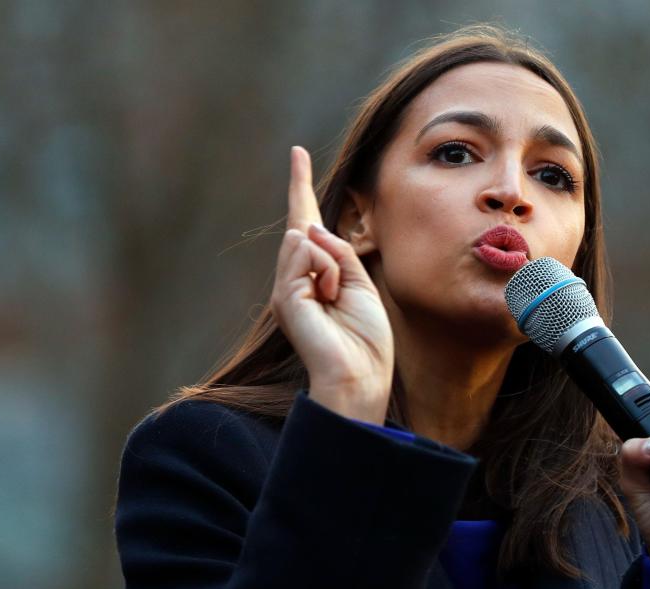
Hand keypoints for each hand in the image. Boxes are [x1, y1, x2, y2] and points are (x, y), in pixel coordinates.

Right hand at [268, 146, 393, 423]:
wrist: (360, 375)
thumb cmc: (366, 337)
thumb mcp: (360, 283)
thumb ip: (338, 252)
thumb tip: (307, 228)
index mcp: (317, 274)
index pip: (307, 222)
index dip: (302, 186)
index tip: (296, 153)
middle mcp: (295, 278)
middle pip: (304, 227)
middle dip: (319, 232)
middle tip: (335, 283)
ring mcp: (286, 287)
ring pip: (306, 239)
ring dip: (334, 264)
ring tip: (337, 299)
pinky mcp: (284, 295)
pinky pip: (305, 254)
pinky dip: (326, 272)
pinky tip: (329, 298)